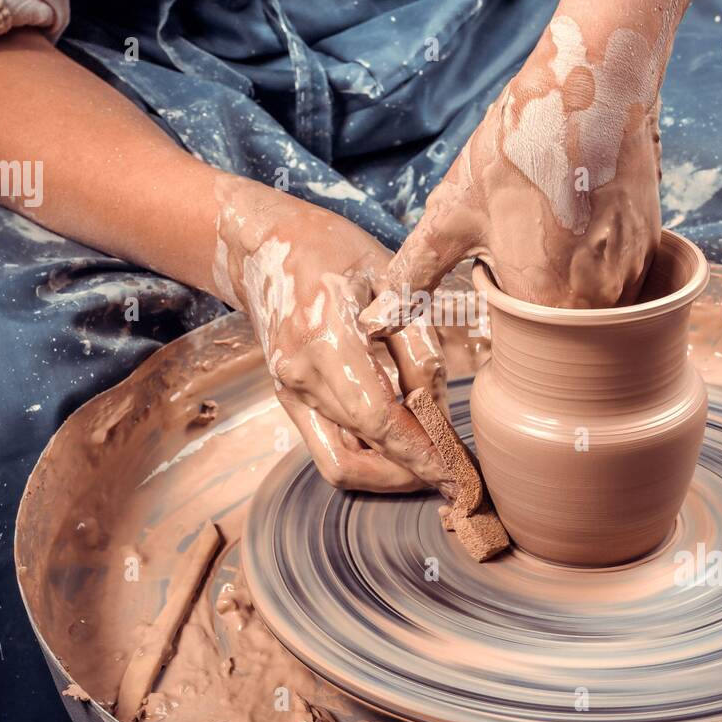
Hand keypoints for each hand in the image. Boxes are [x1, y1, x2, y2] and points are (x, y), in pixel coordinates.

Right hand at [213, 175, 454, 494]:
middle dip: (412, 468)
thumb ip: (418, 347)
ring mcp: (288, 391)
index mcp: (327, 336)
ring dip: (390, 469)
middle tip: (453, 468)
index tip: (454, 474)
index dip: (419, 453)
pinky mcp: (287, 400)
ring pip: (343, 461)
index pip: (378, 418)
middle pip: (364, 448)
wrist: (267, 247)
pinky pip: (327, 449)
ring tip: (431, 458)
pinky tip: (399, 443)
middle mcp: (300, 373)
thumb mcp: (393, 283)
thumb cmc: (337, 254)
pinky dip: (367, 456)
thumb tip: (437, 411)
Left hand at [362, 14, 662, 331]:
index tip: (496, 273)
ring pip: (595, 301)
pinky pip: (622, 274)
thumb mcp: (453, 212)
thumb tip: (381, 315)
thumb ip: (416, 273)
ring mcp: (634, 272)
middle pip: (564, 328)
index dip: (505, 310)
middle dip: (538, 295)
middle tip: (522, 241)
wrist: (589, 88)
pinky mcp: (653, 244)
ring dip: (570, 276)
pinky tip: (578, 212)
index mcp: (550, 304)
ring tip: (549, 220)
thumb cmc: (517, 151)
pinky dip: (597, 255)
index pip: (527, 344)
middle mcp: (602, 302)